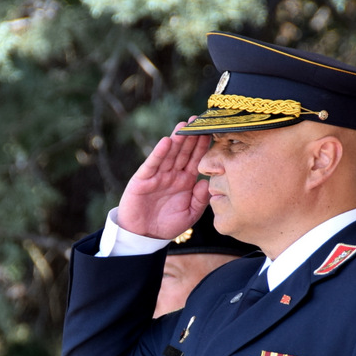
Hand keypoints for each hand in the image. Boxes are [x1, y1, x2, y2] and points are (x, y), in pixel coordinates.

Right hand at [118, 120, 210, 239]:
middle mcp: (173, 174)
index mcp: (186, 181)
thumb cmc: (167, 225)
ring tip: (184, 126)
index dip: (203, 145)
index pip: (197, 159)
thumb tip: (207, 183)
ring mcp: (157, 175)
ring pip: (169, 154)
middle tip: (199, 119)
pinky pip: (152, 165)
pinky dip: (159, 153)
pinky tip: (166, 142)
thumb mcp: (190, 214)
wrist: (143, 236)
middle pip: (183, 152)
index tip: (213, 131)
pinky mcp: (143, 179)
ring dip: (176, 140)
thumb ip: (200, 200)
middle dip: (191, 136)